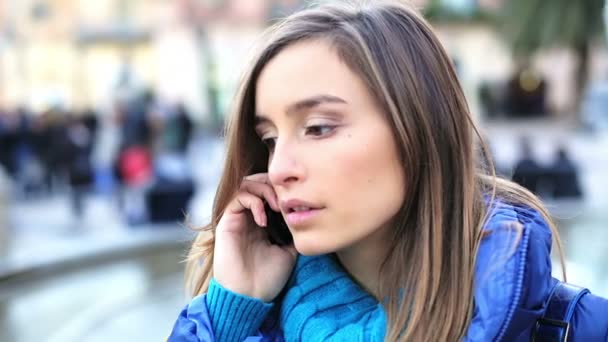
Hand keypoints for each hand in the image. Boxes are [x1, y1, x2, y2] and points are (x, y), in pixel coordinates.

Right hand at [213, 173, 296, 301]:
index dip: (282, 189)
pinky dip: (253, 202)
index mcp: (261, 222)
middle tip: (285, 199)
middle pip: (257, 181)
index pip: (269, 191)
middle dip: (272, 184)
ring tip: (276, 205)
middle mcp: (248, 216)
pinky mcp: (227, 222)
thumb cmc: (268, 278)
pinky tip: (263, 219)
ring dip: (263, 189)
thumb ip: (293, 233)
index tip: (296, 201)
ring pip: (246, 184)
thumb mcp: (289, 252)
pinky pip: (237, 197)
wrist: (250, 296)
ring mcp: (237, 218)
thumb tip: (304, 218)